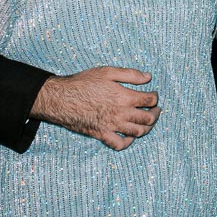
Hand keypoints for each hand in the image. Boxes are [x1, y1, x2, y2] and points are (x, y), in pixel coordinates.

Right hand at [31, 67, 159, 150]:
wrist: (60, 98)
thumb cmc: (82, 83)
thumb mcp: (107, 72)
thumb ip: (130, 74)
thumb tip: (148, 77)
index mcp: (124, 97)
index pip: (150, 100)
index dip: (155, 97)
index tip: (154, 95)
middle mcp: (121, 113)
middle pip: (148, 118)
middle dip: (156, 113)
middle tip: (156, 109)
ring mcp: (111, 126)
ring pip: (138, 132)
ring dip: (147, 127)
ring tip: (148, 122)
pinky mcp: (101, 134)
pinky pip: (119, 144)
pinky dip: (128, 142)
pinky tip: (130, 136)